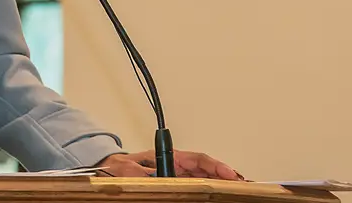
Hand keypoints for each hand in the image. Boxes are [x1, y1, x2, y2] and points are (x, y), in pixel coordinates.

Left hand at [97, 150, 243, 179]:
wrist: (110, 171)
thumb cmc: (119, 166)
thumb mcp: (128, 169)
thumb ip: (141, 174)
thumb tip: (151, 177)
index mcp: (169, 158)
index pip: (198, 159)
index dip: (215, 166)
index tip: (228, 173)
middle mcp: (177, 166)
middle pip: (206, 169)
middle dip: (224, 175)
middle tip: (240, 183)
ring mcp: (178, 176)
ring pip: (204, 179)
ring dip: (219, 183)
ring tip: (236, 189)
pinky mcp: (175, 185)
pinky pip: (197, 186)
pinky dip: (209, 189)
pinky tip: (219, 194)